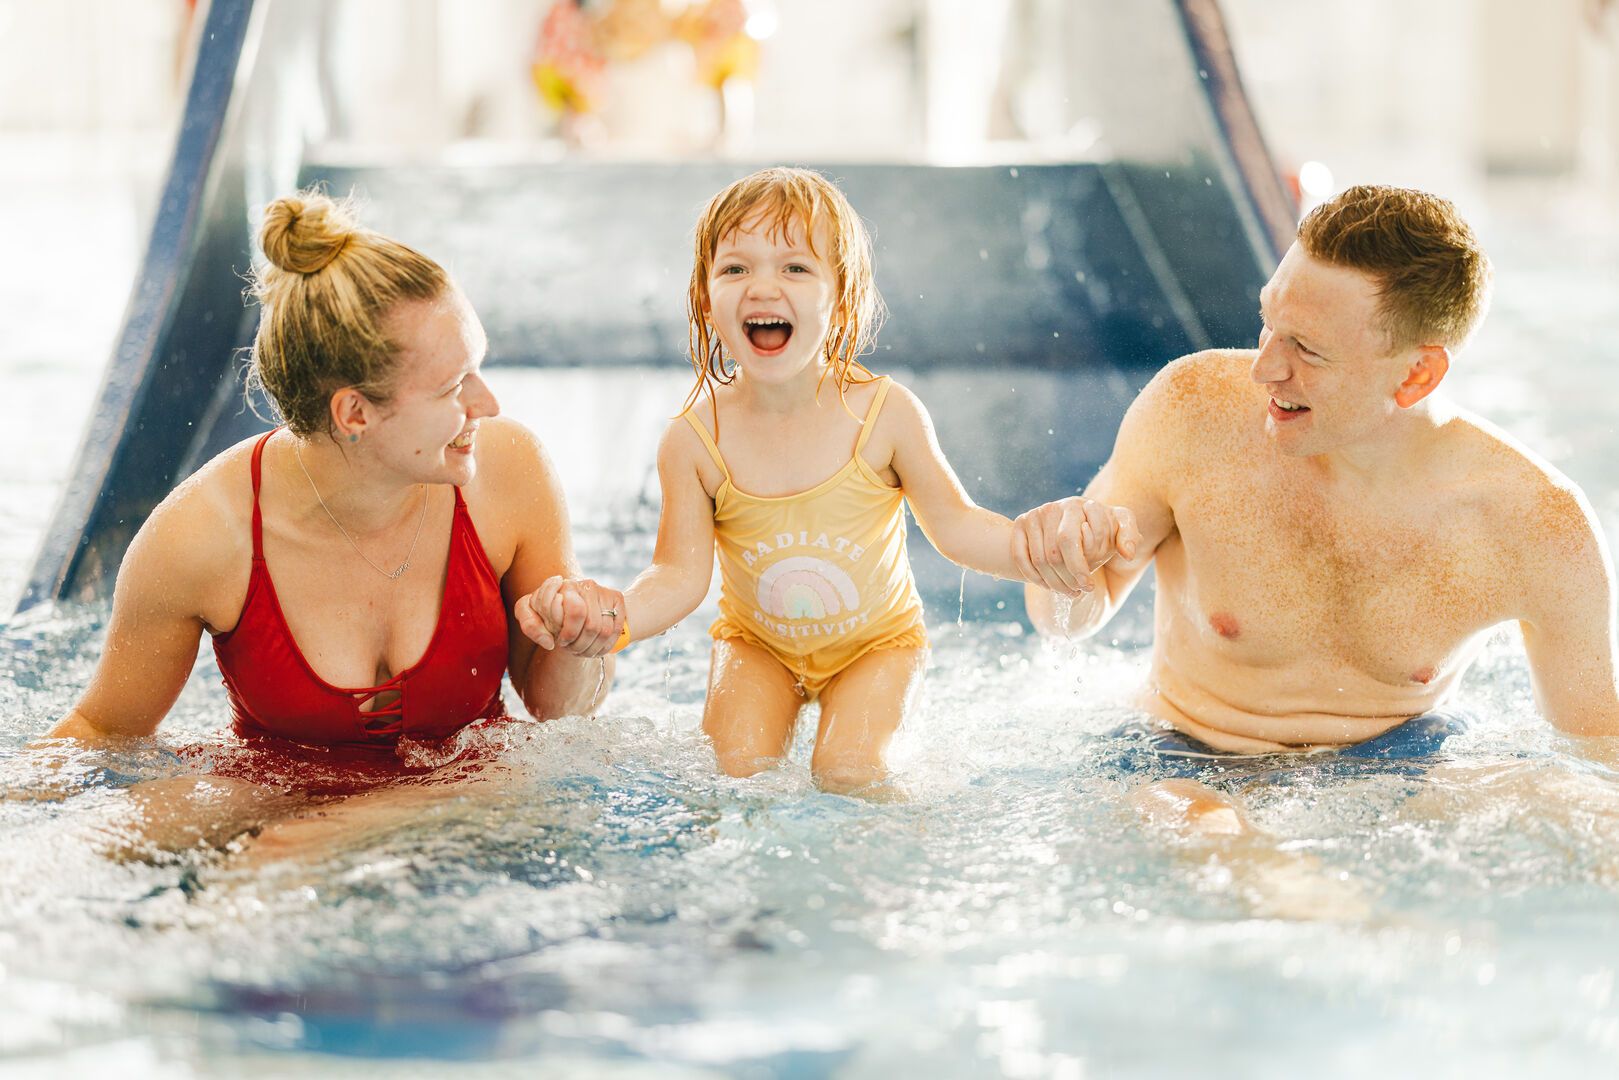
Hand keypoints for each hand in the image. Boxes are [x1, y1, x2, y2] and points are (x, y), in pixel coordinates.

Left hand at [513, 576, 626, 656]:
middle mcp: (587, 585)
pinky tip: (594, 648)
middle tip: (571, 649)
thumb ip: (530, 626)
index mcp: (564, 585)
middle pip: (592, 626)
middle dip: (581, 644)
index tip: (560, 641)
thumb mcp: (529, 612)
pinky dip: (605, 645)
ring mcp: (604, 591)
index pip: (576, 613)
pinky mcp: (617, 599)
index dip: (568, 634)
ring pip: (605, 630)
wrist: (568, 598)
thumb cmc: (544, 608)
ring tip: (581, 651)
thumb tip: (549, 642)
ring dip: (593, 648)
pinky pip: (616, 630)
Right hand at [1013, 496, 1140, 595]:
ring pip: (1039, 559)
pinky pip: (1021, 557)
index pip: (1072, 542)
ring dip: (1052, 582)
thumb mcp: (1120, 526)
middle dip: (1066, 578)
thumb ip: (1129, 535)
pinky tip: (1048, 586)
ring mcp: (1035, 514)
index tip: (1088, 585)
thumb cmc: (1102, 527)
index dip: (1080, 568)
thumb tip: (1128, 553)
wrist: (1074, 519)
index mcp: (1081, 505)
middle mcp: (1055, 507)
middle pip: (1054, 553)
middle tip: (1078, 592)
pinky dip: (1033, 577)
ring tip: (1067, 591)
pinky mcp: (1020, 524)